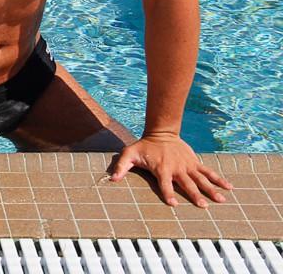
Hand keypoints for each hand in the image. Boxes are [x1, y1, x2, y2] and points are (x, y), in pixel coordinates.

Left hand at [110, 133, 231, 207]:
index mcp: (161, 169)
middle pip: (187, 184)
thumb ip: (121, 166)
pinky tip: (229, 187)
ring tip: (221, 200)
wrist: (161, 132)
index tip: (174, 204)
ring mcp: (187, 165)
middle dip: (195, 195)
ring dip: (211, 189)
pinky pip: (208, 171)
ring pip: (201, 179)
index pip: (165, 184)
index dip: (168, 193)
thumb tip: (112, 179)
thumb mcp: (129, 154)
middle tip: (203, 206)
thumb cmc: (144, 146)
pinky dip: (218, 179)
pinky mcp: (194, 162)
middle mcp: (176, 168)